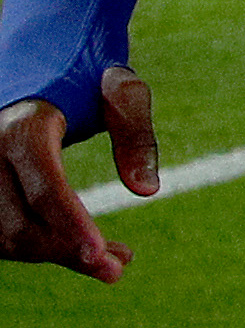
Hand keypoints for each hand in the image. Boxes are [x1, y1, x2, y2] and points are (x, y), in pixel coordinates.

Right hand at [0, 72, 149, 280]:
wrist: (38, 59)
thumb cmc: (88, 75)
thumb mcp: (120, 90)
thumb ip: (136, 135)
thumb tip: (147, 190)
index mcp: (24, 125)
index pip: (44, 186)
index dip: (71, 224)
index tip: (100, 255)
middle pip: (19, 223)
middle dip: (66, 252)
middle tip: (118, 267)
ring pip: (2, 236)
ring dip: (52, 255)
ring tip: (110, 260)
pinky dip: (36, 247)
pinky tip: (78, 250)